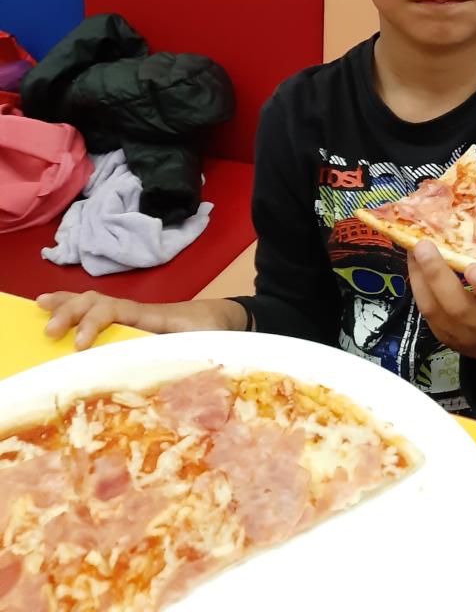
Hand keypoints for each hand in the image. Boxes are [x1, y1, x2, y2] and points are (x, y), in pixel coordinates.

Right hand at [36, 291, 247, 350]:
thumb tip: (171, 378)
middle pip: (99, 302)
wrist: (230, 318)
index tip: (79, 345)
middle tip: (50, 332)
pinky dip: (78, 311)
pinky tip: (60, 318)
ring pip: (97, 303)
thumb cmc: (217, 332)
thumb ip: (189, 356)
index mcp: (153, 317)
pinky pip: (102, 314)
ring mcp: (135, 317)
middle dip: (72, 313)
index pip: (116, 311)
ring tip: (40, 307)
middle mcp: (139, 313)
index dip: (94, 324)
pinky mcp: (134, 326)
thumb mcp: (205, 344)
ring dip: (69, 304)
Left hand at [407, 241, 475, 374]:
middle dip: (438, 275)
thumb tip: (475, 219)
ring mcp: (461, 335)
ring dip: (420, 277)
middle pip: (459, 308)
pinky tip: (413, 262)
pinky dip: (417, 284)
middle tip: (423, 246)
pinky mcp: (442, 336)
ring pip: (434, 310)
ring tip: (413, 248)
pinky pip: (426, 311)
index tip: (473, 267)